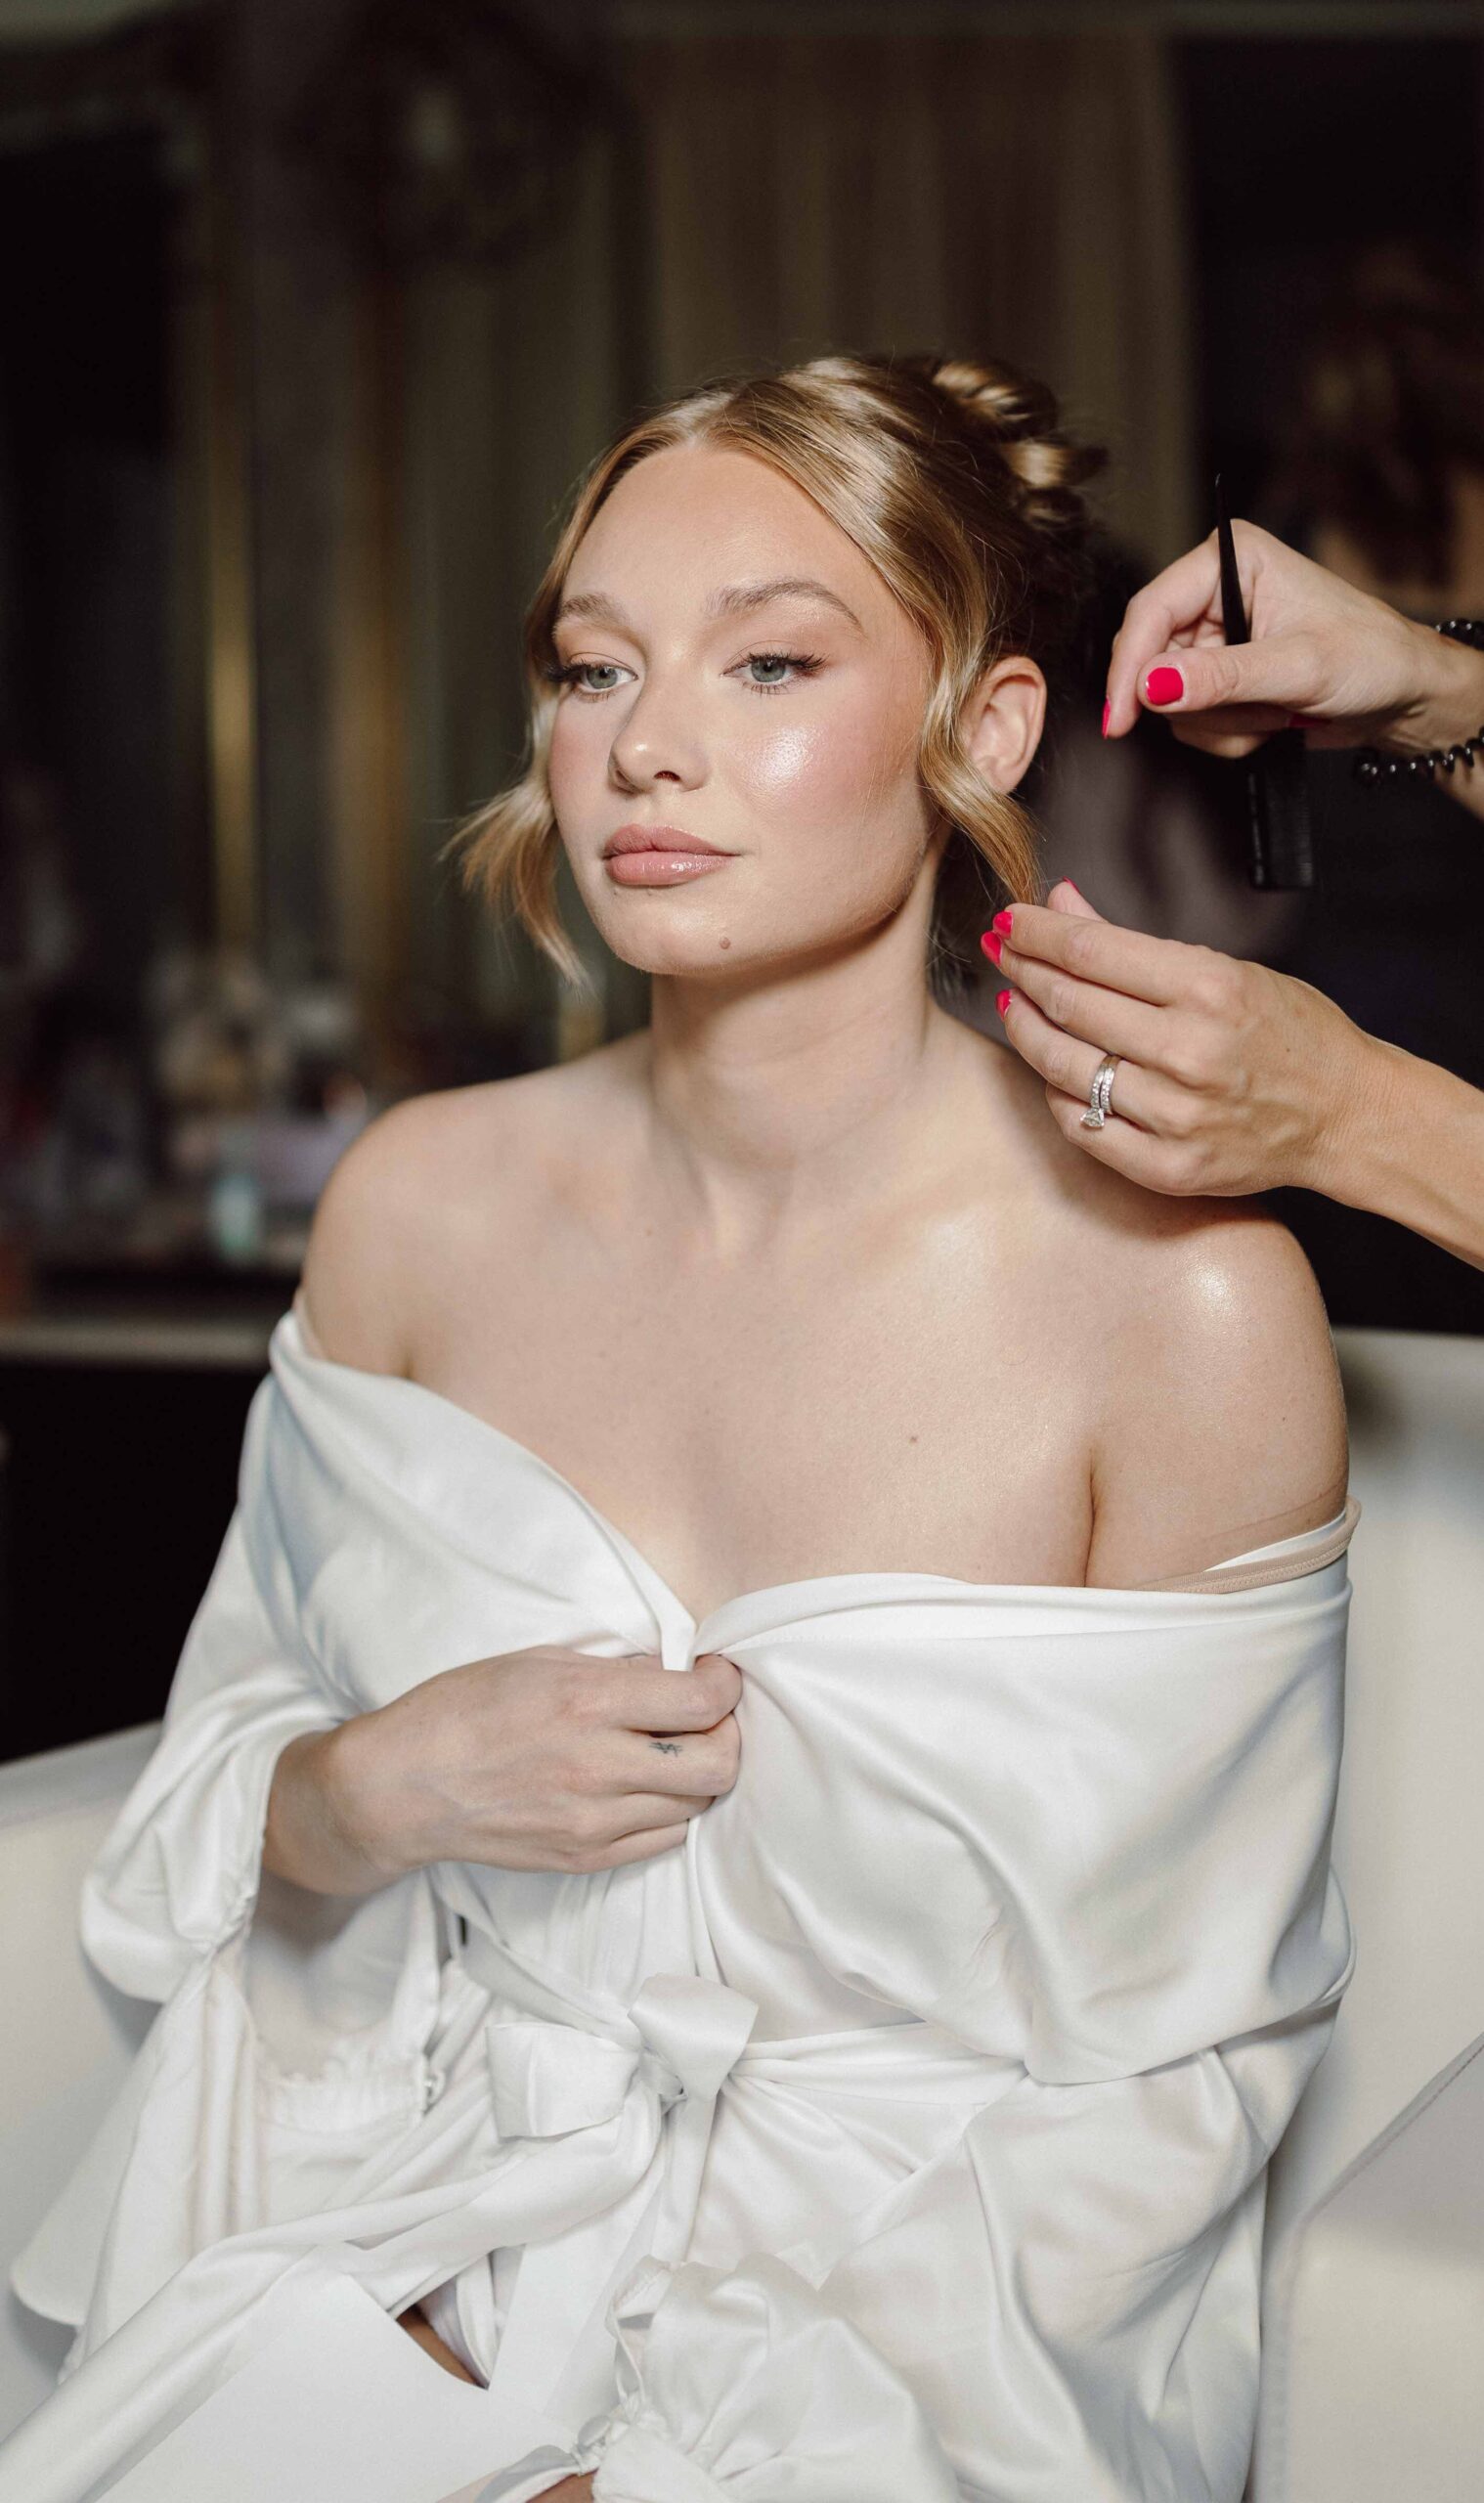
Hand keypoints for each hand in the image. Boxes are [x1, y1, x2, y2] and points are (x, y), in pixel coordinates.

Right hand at [266, 1646, 742, 1892]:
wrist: (402, 1787)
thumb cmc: (460, 1710)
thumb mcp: (537, 1660)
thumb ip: (612, 1669)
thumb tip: (669, 1670)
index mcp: (587, 1703)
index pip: (702, 1703)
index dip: (725, 1685)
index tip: (716, 1674)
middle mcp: (599, 1767)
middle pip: (719, 1764)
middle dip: (727, 1733)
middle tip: (707, 1716)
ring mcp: (594, 1822)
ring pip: (697, 1805)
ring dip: (699, 1774)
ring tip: (671, 1750)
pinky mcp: (584, 1858)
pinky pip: (663, 1840)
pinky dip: (672, 1810)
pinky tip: (646, 1786)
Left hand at [988, 879, 1387, 1199]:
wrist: (1344, 1115)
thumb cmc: (1291, 1035)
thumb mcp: (1226, 969)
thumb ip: (1134, 941)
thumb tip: (1061, 901)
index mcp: (1210, 990)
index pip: (1093, 952)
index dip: (1038, 933)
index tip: (1011, 921)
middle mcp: (1191, 1053)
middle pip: (1071, 1004)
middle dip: (1023, 971)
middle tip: (1000, 953)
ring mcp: (1177, 1116)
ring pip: (1065, 1067)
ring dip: (1027, 1030)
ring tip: (1014, 1004)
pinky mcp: (1169, 1166)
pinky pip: (1082, 1126)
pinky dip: (1057, 1093)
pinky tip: (1052, 1068)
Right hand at [1104, 516, 1483, 759]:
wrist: (1404, 694)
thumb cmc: (1372, 657)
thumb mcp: (1298, 666)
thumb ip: (1222, 677)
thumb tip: (1152, 685)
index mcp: (1231, 559)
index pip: (1151, 611)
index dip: (1130, 669)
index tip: (1121, 720)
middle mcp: (1215, 592)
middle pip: (1153, 661)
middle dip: (1200, 703)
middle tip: (1253, 713)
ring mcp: (1215, 636)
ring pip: (1170, 699)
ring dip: (1223, 723)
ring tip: (1277, 712)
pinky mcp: (1219, 675)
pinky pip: (1191, 720)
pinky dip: (1229, 733)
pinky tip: (1272, 720)